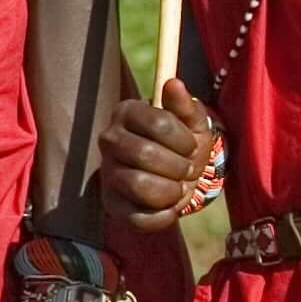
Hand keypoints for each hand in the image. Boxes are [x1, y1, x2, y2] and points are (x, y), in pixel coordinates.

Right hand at [98, 79, 220, 229]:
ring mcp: (107, 172)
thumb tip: (174, 84)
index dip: (183, 139)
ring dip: (171, 191)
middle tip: (187, 170)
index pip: (157, 121)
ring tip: (178, 188)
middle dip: (178, 166)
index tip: (191, 146)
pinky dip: (161, 217)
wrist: (178, 177)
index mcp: (127, 112)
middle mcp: (110, 139)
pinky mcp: (111, 203)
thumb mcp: (193, 124)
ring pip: (137, 184)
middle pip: (145, 153)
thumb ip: (186, 106)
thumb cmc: (184, 145)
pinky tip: (170, 209)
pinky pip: (135, 217)